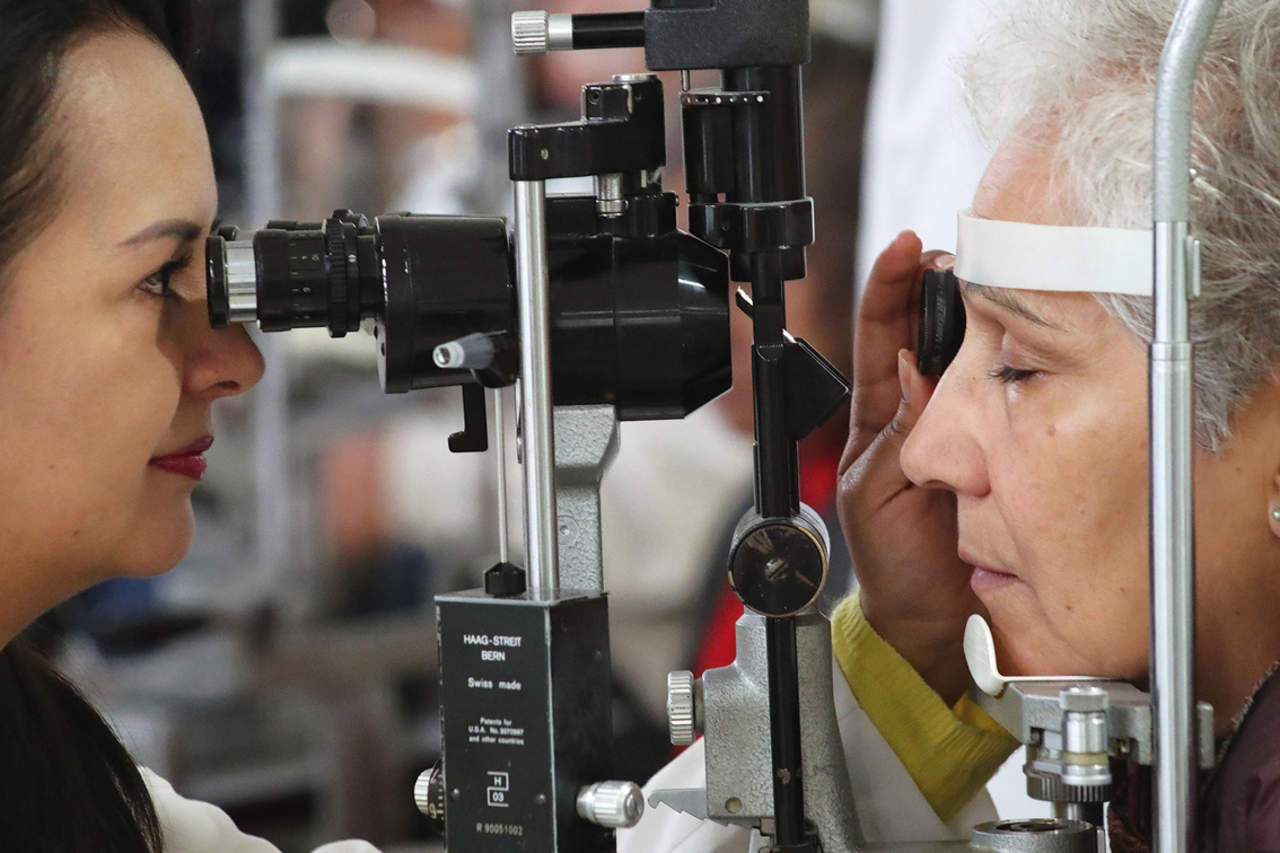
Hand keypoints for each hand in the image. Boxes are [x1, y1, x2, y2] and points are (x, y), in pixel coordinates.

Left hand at [836, 231, 983, 703]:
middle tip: (964, 258)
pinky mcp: (999, 451)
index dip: (891, 285)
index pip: (879, 333)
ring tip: (994, 290)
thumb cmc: (894, 567)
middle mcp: (920, 414)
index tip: (907, 247)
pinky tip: (1025, 349)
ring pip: (969, 359)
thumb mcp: (879, 498)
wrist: (935, 626)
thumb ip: (899, 438)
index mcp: (877, 418)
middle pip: (928, 332)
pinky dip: (1012, 368)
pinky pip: (1004, 400)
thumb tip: (915, 373)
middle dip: (942, 288)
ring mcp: (962, 430)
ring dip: (979, 322)